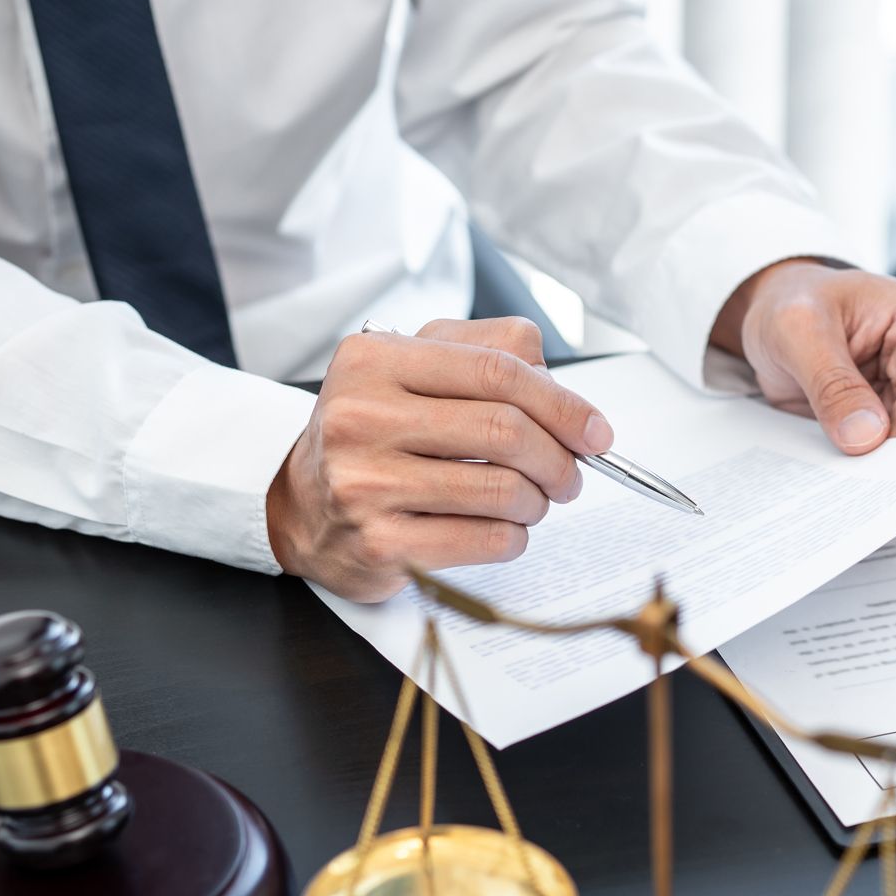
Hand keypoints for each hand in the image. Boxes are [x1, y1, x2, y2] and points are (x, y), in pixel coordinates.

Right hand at [265, 317, 613, 600]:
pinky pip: (484, 540)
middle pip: (506, 431)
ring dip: (538, 502)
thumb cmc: (370, 436)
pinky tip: (505, 531)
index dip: (563, 404)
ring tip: (533, 502)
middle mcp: (362, 417)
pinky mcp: (379, 543)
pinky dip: (513, 538)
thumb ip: (486, 353)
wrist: (300, 508)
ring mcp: (365, 483)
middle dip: (559, 459)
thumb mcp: (411, 369)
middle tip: (569, 475)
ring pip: (501, 490)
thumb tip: (564, 391)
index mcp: (375, 359)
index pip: (497, 370)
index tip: (595, 431)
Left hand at [713, 260, 895, 452]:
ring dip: (886, 453)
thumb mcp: (797, 332)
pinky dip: (873, 452)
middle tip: (863, 479)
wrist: (774, 309)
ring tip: (848, 471)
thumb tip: (865, 435)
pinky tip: (847, 463)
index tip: (894, 469)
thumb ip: (831, 383)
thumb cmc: (790, 303)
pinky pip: (895, 437)